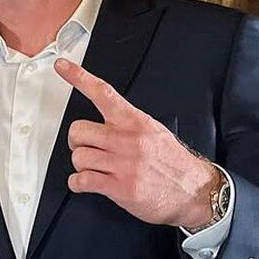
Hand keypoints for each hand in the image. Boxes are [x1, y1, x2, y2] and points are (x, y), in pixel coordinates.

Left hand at [54, 57, 219, 228]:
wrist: (195, 192)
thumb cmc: (174, 163)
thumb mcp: (155, 131)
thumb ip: (129, 123)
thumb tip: (105, 119)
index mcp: (135, 122)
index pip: (103, 92)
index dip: (79, 77)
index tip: (62, 66)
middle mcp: (128, 140)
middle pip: (78, 130)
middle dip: (77, 141)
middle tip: (84, 146)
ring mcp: (123, 164)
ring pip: (78, 156)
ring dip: (81, 164)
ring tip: (93, 167)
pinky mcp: (120, 188)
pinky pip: (83, 180)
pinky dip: (78, 183)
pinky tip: (85, 183)